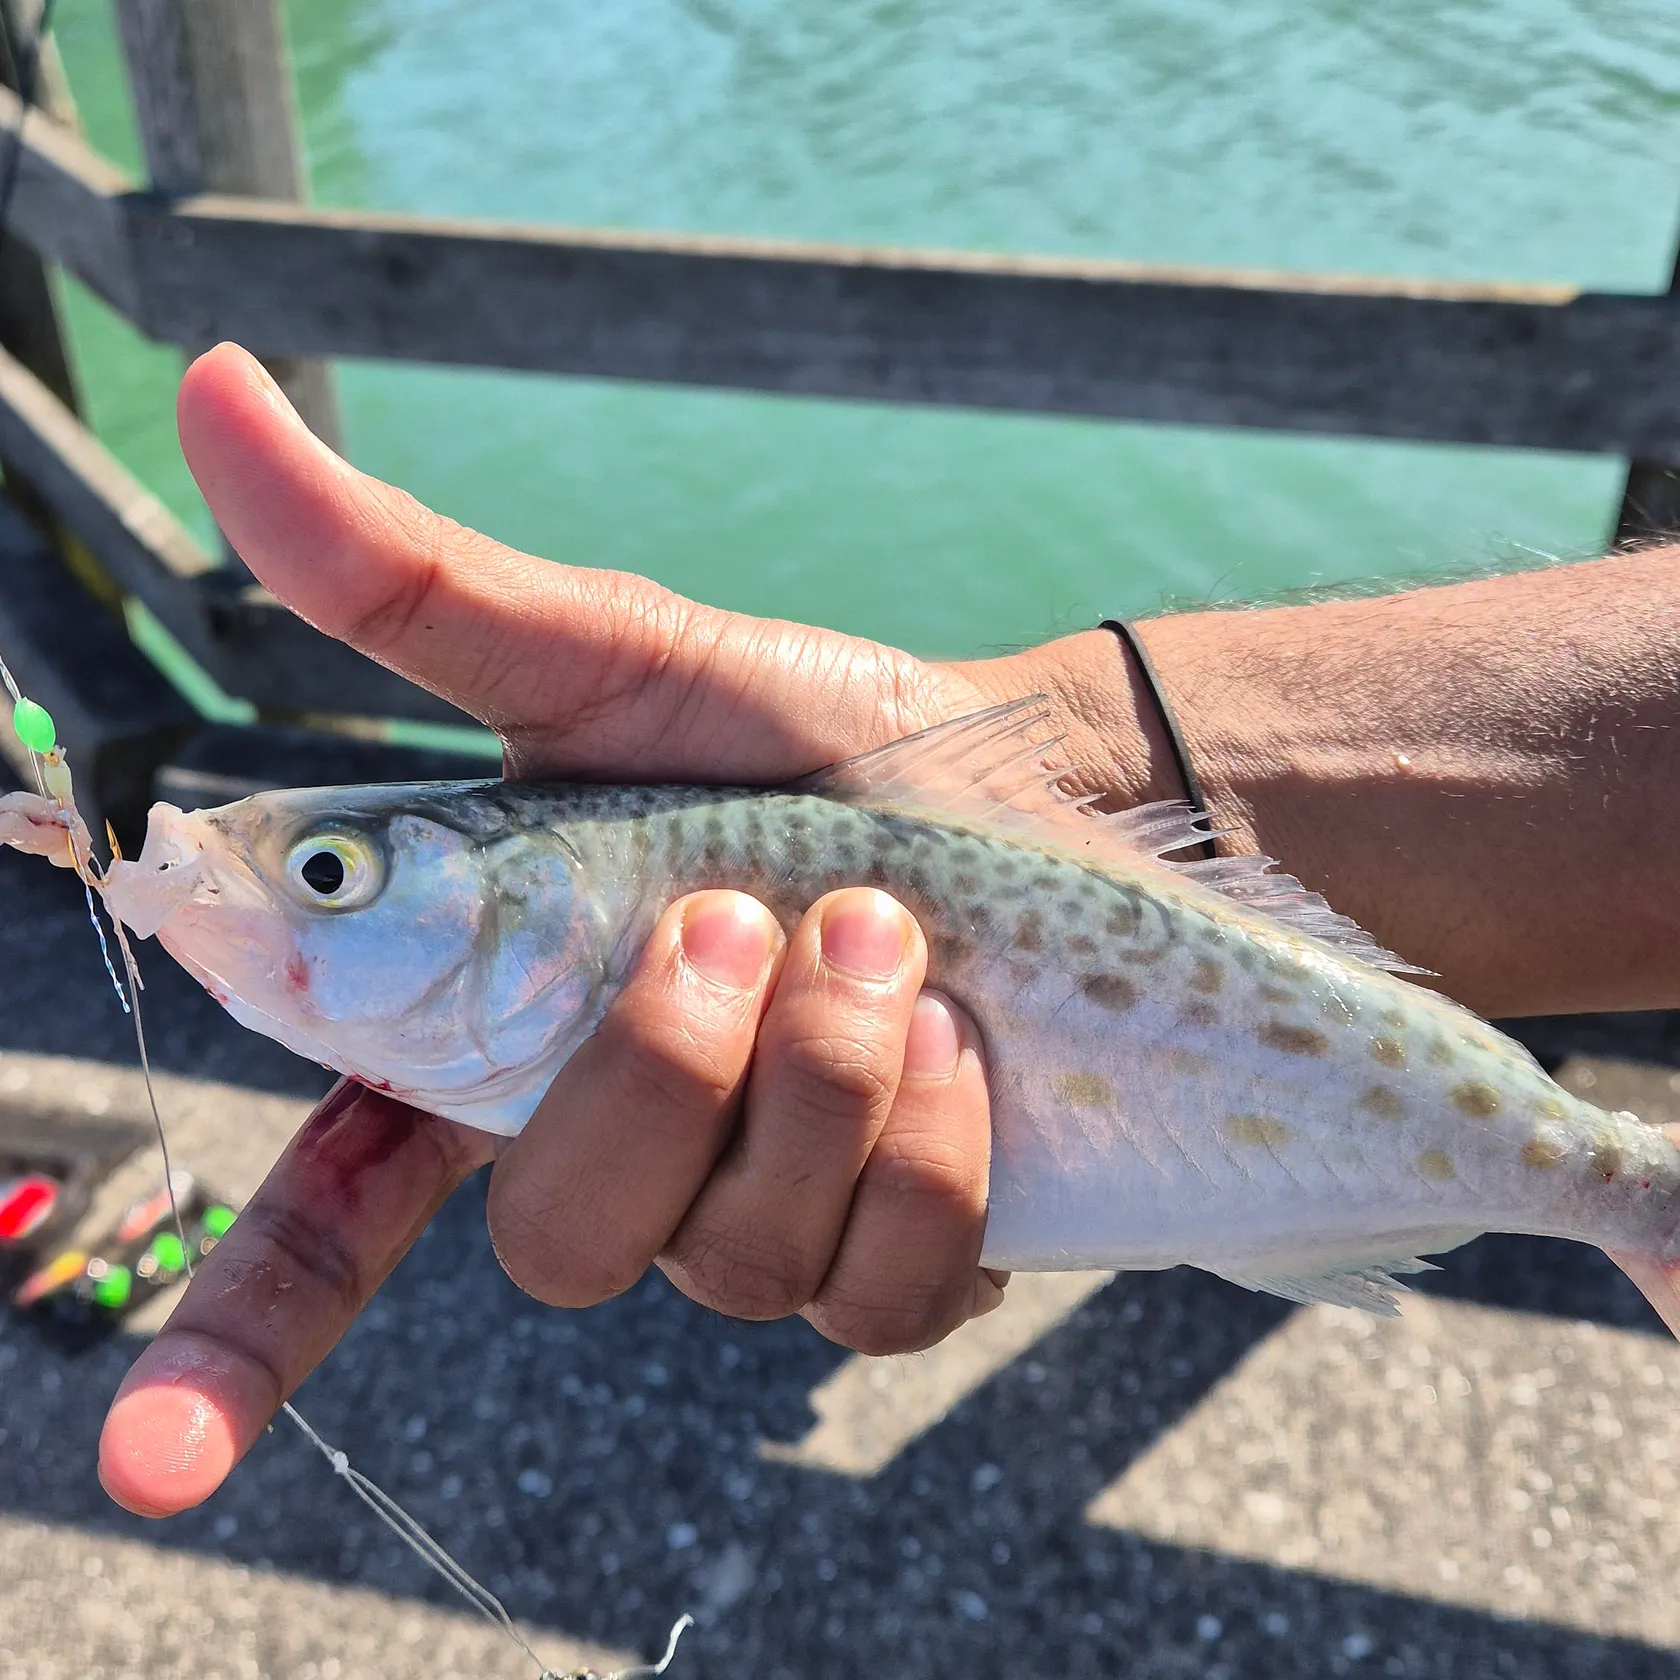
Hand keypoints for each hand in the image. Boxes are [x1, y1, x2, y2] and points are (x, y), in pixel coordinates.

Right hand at [98, 345, 1138, 1518]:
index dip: (233, 1347)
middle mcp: (616, 1152)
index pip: (335, 1217)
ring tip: (882, 938)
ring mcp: (761, 1227)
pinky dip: (927, 1148)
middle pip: (554, 1234)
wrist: (1037, 795)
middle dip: (653, 1073)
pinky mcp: (903, 1264)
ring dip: (814, 1079)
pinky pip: (884, 1288)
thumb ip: (418, 587)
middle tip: (742, 915)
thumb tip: (213, 394)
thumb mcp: (621, 661)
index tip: (150, 1463)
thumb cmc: (812, 738)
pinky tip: (969, 1045)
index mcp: (508, 1039)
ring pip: (730, 1258)